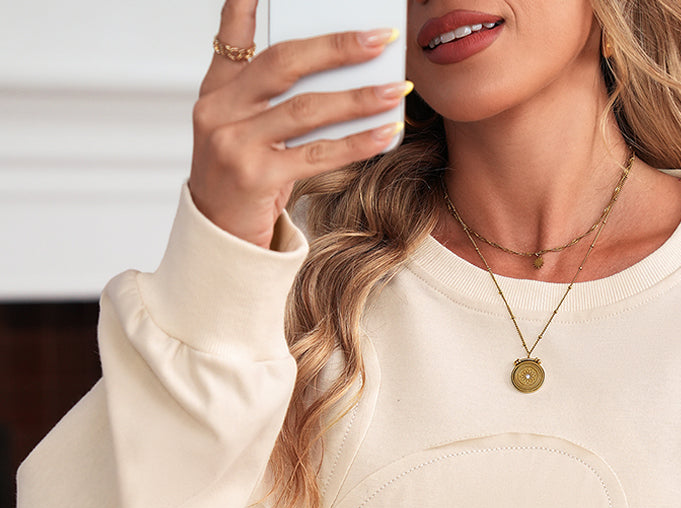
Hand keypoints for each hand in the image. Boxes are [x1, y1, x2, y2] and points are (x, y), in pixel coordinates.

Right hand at [190, 0, 406, 246]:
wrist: (220, 241)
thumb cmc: (241, 185)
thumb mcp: (243, 133)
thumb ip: (270, 100)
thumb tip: (336, 74)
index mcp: (215, 93)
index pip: (233, 35)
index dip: (250, 4)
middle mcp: (219, 112)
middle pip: (284, 64)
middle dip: (337, 48)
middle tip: (379, 38)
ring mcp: (234, 144)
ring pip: (307, 109)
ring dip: (358, 97)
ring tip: (396, 89)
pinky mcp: (257, 177)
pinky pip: (318, 154)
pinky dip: (357, 142)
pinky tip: (385, 131)